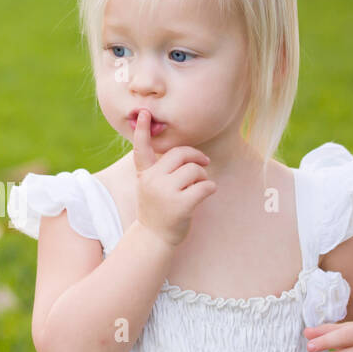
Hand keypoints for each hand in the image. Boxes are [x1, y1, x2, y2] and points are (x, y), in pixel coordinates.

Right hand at [131, 109, 215, 246]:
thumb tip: (185, 153)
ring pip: (195, 170)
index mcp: (145, 174)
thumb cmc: (157, 209)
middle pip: (180, 154)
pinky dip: (210, 188)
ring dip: (203, 176)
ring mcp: (165, 192)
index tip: (145, 112)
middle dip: (197, 158)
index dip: (143, 130)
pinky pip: (205, 186)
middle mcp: (152, 180)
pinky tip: (207, 193)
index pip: (142, 148)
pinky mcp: (180, 205)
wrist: (153, 238)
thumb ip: (159, 169)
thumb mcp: (150, 187)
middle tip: (204, 163)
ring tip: (200, 186)